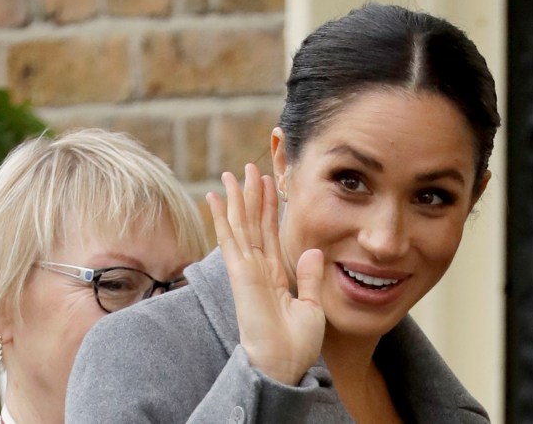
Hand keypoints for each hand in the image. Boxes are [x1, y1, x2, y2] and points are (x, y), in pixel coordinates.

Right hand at [206, 163, 325, 384]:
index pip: (270, 233)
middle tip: (248, 167)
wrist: (284, 364)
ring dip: (237, 198)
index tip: (268, 184)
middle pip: (253, 223)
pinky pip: (231, 239)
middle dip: (251, 195)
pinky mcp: (240, 273)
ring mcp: (246, 269)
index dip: (269, 208)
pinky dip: (222, 216)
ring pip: (240, 225)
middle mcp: (257, 268)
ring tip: (233, 172)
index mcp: (273, 274)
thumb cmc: (296, 344)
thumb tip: (315, 251)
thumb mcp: (311, 305)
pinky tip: (216, 197)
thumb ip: (310, 277)